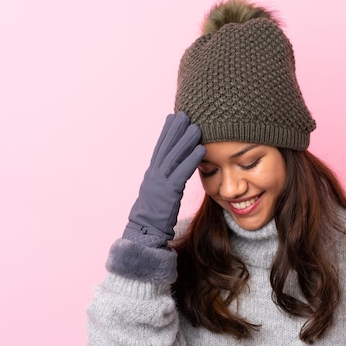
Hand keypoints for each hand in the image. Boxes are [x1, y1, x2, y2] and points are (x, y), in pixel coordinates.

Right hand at [125, 112, 205, 245]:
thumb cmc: (154, 216)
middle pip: (166, 147)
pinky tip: (201, 149)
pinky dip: (192, 159)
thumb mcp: (158, 194)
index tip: (173, 118)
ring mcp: (160, 182)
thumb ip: (165, 181)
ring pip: (174, 156)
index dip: (167, 132)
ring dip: (186, 140)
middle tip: (185, 114)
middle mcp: (154, 174)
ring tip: (197, 127)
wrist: (144, 231)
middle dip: (175, 130)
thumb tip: (172, 174)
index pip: (160, 149)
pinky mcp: (169, 192)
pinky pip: (182, 172)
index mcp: (152, 174)